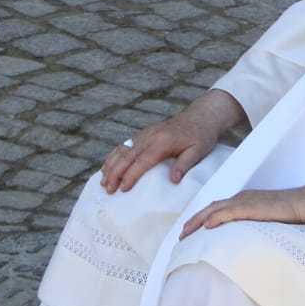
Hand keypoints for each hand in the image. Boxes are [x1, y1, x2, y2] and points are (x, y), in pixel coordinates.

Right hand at [99, 89, 246, 194]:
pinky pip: (125, 145)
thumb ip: (184, 165)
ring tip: (103, 181)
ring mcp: (146, 134)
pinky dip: (114, 156)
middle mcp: (150, 136)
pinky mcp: (144, 133)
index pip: (143, 161)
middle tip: (108, 189)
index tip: (122, 189)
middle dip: (115, 173)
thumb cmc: (201, 136)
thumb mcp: (198, 151)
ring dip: (111, 165)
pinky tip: (108, 166)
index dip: (131, 175)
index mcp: (163, 141)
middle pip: (127, 156)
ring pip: (122, 149)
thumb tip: (173, 181)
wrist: (201, 116)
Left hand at [179, 187, 304, 238]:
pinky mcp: (251, 207)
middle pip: (211, 208)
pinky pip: (228, 212)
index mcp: (245, 200)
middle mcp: (241, 198)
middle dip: (194, 221)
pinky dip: (215, 218)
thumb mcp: (268, 221)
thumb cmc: (292, 214)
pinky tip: (206, 227)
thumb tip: (247, 242)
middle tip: (181, 235)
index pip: (218, 209)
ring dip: (198, 221)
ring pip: (214, 210)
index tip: (192, 231)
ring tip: (185, 233)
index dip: (202, 219)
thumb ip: (254, 227)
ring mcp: (245, 201)